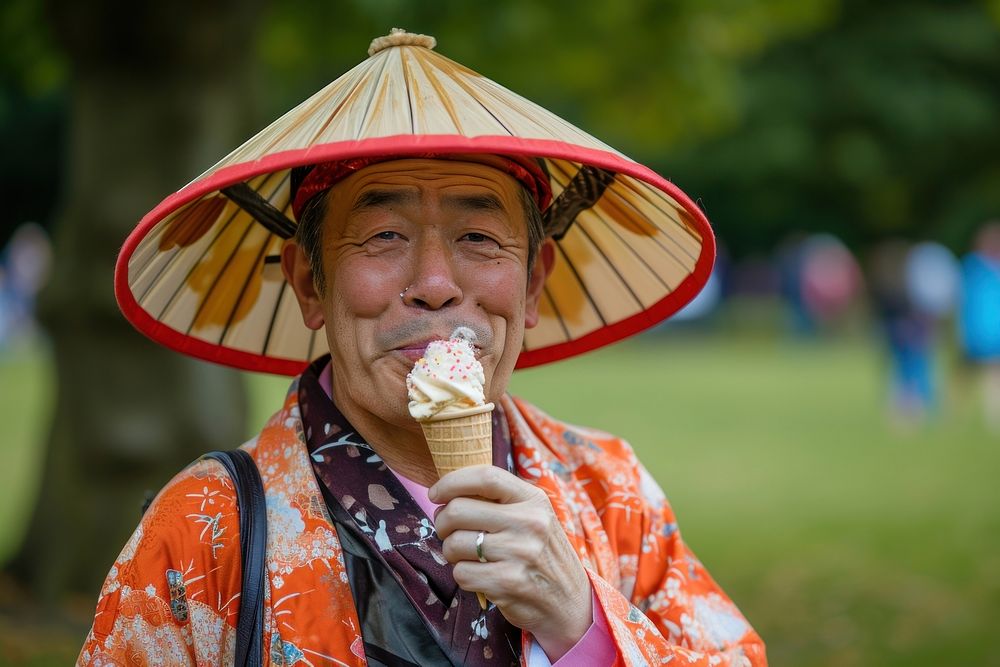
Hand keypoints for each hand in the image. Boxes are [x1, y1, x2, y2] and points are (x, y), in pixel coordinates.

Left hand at [429, 465, 592, 659]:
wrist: (570, 601)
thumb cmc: (541, 553)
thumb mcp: (534, 516)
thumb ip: (500, 500)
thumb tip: (448, 490)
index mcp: (533, 499)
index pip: (485, 477)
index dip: (451, 482)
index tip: (435, 494)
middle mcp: (529, 523)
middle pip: (458, 510)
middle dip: (442, 522)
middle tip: (448, 530)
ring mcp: (519, 553)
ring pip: (454, 543)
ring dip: (451, 551)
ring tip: (467, 555)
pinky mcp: (508, 583)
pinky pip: (461, 573)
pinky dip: (462, 575)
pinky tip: (479, 575)